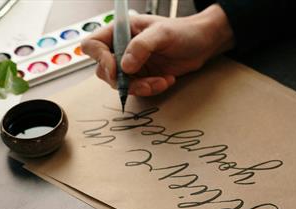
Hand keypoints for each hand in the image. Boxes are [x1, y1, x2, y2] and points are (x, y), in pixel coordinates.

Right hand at [81, 4, 233, 95]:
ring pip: (122, 84)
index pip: (94, 45)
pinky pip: (138, 90)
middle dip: (124, 81)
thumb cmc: (183, 31)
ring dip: (141, 88)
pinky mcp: (143, 77)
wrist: (201, 45)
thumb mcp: (162, 34)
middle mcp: (122, 48)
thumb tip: (124, 67)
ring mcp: (132, 65)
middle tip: (144, 81)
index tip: (118, 69)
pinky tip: (166, 80)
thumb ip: (141, 47)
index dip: (101, 60)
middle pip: (105, 70)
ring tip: (161, 81)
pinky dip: (151, 89)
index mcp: (121, 31)